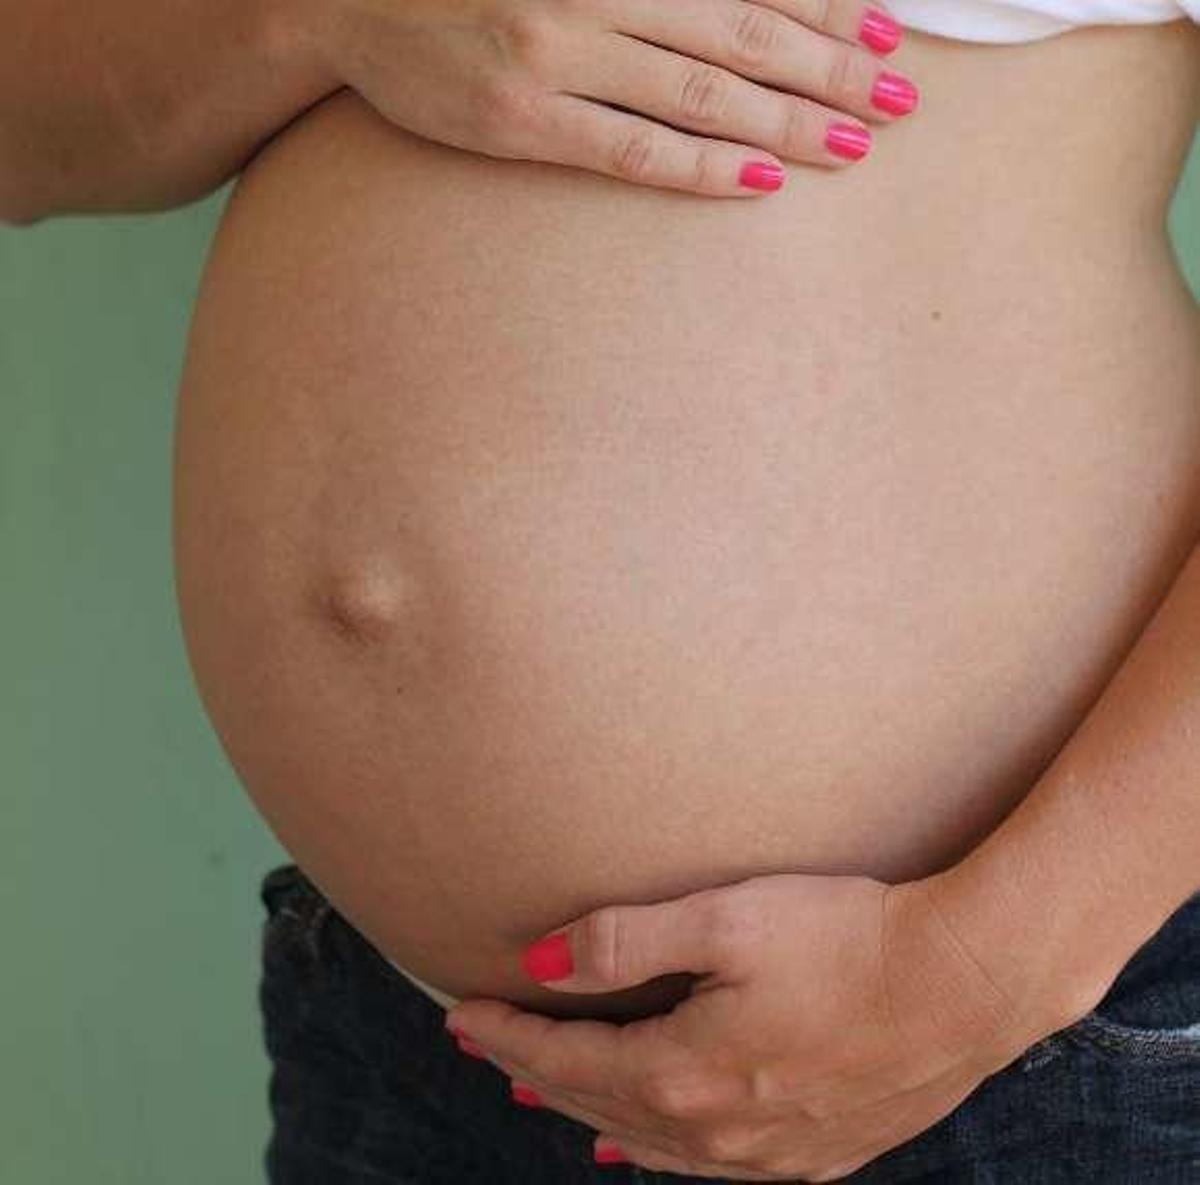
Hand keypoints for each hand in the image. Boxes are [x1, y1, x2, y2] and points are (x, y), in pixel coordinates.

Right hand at [297, 0, 916, 196]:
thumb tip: (729, 1)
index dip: (826, 4)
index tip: (887, 35)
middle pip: (744, 33)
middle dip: (832, 69)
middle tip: (899, 102)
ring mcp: (559, 54)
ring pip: (701, 91)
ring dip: (788, 121)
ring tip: (855, 145)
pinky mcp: (524, 119)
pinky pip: (632, 148)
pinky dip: (702, 164)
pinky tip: (760, 179)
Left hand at [445, 873, 1077, 1180]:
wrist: (966, 984)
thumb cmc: (847, 938)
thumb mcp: (726, 920)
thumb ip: (625, 941)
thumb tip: (539, 960)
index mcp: (685, 1071)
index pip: (565, 1059)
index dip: (507, 1034)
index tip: (461, 1011)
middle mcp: (716, 1129)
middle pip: (595, 1103)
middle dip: (530, 1070)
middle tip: (481, 1045)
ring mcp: (766, 1152)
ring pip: (643, 1142)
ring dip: (584, 1113)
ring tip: (537, 1096)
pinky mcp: (810, 1154)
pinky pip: (703, 1168)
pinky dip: (652, 1153)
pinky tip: (638, 1153)